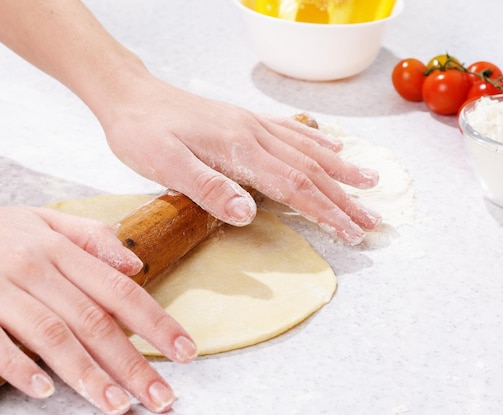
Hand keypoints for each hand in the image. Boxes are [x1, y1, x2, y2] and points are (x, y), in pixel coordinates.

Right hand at [0, 194, 196, 413]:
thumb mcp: (41, 220)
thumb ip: (91, 238)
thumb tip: (135, 265)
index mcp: (58, 249)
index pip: (119, 290)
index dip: (156, 323)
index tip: (185, 351)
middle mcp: (33, 267)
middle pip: (93, 321)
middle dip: (132, 363)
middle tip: (161, 396)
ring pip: (50, 336)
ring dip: (88, 374)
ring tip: (118, 404)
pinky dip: (18, 367)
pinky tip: (45, 391)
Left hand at [100, 75, 381, 244]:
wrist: (130, 96)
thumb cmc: (142, 133)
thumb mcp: (164, 165)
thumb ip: (208, 188)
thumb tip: (248, 214)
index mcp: (238, 149)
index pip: (293, 185)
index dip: (325, 211)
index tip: (350, 232)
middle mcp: (253, 134)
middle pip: (310, 170)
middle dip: (343, 198)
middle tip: (371, 220)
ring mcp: (251, 124)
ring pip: (307, 150)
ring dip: (340, 170)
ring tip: (369, 183)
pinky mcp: (244, 120)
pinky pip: (291, 131)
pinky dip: (317, 143)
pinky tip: (332, 149)